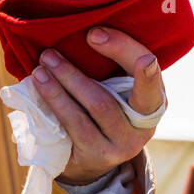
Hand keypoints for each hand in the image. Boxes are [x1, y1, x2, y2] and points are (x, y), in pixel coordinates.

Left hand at [31, 25, 165, 184]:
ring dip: (58, 89)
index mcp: (154, 104)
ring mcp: (118, 147)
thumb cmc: (106, 111)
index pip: (144, 75)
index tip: (94, 34)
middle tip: (49, 54)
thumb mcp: (120, 92)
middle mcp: (141, 129)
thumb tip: (85, 33)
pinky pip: (72, 128)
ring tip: (39, 70)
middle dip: (73, 75)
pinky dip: (54, 105)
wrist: (94, 160)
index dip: (125, 52)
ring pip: (88, 113)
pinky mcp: (95, 157)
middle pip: (106, 100)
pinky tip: (39, 91)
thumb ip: (115, 68)